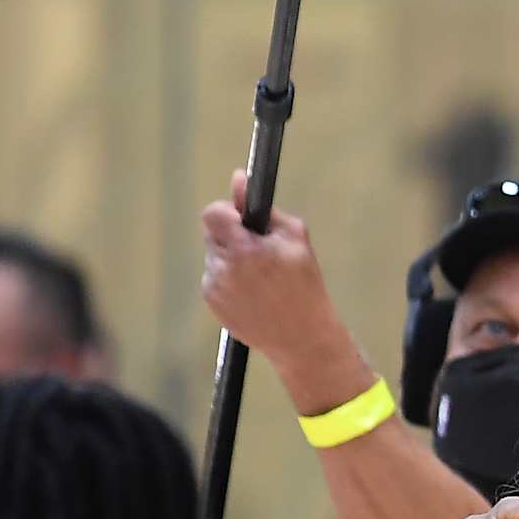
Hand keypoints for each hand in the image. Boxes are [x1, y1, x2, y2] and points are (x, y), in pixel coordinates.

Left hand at [200, 170, 345, 369]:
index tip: (242, 219)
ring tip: (260, 278)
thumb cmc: (305, 285)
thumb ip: (264, 209)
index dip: (226, 211)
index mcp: (245, 250)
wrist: (302, 338)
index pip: (213, 213)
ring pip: (214, 257)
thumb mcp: (295, 239)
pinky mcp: (212, 304)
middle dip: (232, 236)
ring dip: (231, 259)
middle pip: (213, 234)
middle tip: (258, 251)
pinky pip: (215, 279)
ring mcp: (215, 289)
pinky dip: (230, 280)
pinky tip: (253, 293)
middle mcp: (224, 269)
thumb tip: (238, 180)